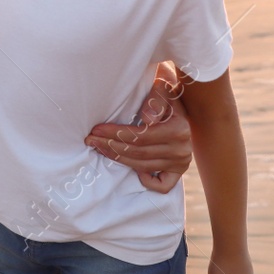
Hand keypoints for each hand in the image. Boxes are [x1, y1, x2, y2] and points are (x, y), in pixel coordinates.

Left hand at [85, 64, 191, 192]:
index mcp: (179, 130)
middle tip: (90, 140)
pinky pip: (163, 185)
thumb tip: (147, 119)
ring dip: (118, 159)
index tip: (96, 129)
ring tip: (99, 148)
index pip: (141, 137)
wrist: (183, 102)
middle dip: (110, 146)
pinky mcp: (178, 171)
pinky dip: (147, 182)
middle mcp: (181, 150)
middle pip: (138, 153)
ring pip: (143, 167)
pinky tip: (132, 169)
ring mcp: (181, 163)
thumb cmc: (167, 93)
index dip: (116, 133)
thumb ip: (156, 100)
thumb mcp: (162, 88)